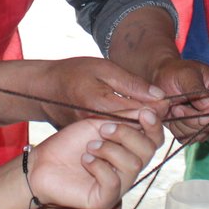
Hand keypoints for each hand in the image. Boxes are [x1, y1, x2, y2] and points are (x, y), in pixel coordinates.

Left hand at [28, 112, 159, 208]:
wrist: (42, 163)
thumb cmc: (68, 144)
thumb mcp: (98, 122)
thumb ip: (125, 117)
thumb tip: (152, 107)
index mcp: (129, 149)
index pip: (155, 139)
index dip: (154, 126)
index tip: (143, 113)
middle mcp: (127, 168)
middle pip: (148, 151)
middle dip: (128, 134)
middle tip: (103, 129)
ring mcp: (118, 185)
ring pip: (133, 165)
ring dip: (110, 149)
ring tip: (89, 146)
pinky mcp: (104, 200)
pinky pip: (114, 183)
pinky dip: (99, 166)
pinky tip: (85, 160)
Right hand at [39, 57, 168, 128]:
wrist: (42, 90)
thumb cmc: (72, 73)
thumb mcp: (103, 68)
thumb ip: (132, 84)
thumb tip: (159, 96)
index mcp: (102, 108)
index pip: (140, 114)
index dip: (157, 108)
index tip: (166, 100)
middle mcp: (99, 128)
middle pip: (137, 131)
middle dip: (152, 120)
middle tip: (160, 106)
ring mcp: (94, 137)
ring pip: (129, 136)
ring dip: (141, 125)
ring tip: (147, 109)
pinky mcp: (92, 140)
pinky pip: (117, 138)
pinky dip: (127, 127)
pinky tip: (131, 116)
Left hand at [146, 56, 208, 141]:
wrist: (162, 78)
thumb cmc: (176, 72)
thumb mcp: (186, 74)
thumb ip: (196, 88)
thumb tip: (208, 105)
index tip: (192, 103)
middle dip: (192, 118)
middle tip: (177, 105)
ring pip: (200, 134)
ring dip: (183, 123)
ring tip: (175, 108)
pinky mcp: (196, 130)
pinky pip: (188, 138)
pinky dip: (178, 129)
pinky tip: (174, 116)